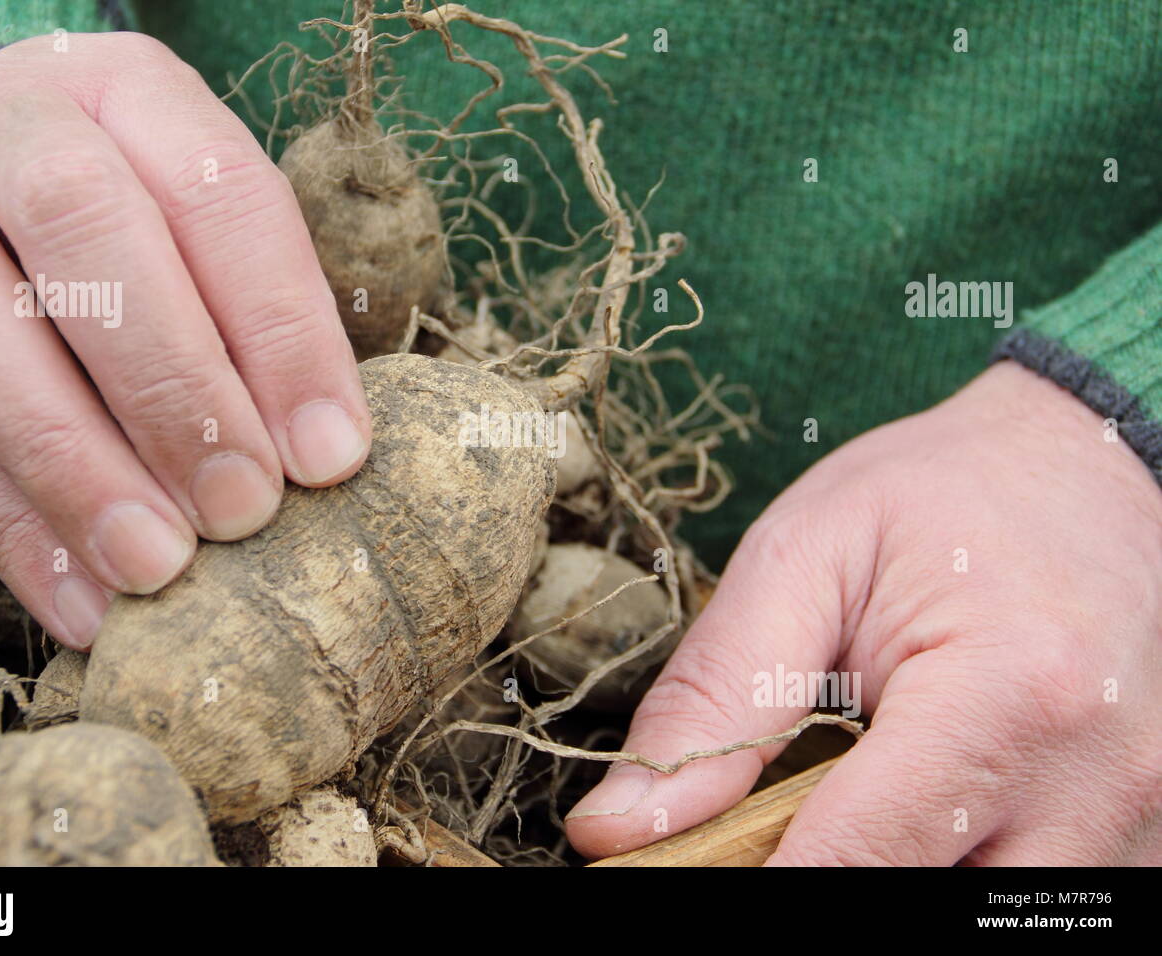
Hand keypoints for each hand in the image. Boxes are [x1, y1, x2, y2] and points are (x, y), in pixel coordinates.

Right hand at [0, 34, 370, 649]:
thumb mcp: (207, 221)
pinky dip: (15, 533)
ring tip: (161, 567)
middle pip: (81, 226)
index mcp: (128, 92)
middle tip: (246, 508)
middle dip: (175, 386)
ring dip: (78, 466)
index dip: (282, 331)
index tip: (330, 454)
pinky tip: (90, 606)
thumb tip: (320, 458)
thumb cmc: (140, 214)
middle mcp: (6, 130)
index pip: (218, 194)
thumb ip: (259, 308)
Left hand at [567, 361, 1161, 864]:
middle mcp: (1093, 784)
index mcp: (1007, 694)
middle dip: (822, 889)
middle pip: (924, 913)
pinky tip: (909, 822)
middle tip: (754, 835)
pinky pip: (1026, 908)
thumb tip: (619, 825)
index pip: (856, 861)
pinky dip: (951, 875)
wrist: (1085, 468)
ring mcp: (1137, 823)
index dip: (752, 884)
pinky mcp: (1143, 839)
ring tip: (836, 813)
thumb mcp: (803, 557)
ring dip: (892, 882)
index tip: (677, 869)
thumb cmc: (939, 496)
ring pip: (982, 925)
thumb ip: (714, 697)